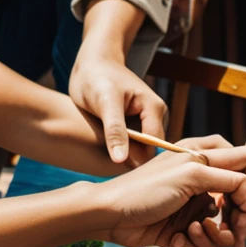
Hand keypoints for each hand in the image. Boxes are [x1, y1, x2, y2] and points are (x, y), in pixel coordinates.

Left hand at [69, 0, 166, 166]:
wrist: (90, 64)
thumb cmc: (96, 77)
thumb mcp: (104, 102)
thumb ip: (114, 131)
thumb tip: (122, 160)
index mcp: (154, 108)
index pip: (155, 147)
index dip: (140, 164)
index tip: (125, 182)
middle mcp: (154, 117)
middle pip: (149, 152)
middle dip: (134, 164)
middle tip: (114, 180)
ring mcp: (145, 123)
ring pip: (139, 151)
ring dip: (126, 160)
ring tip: (108, 172)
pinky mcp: (134, 127)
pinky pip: (131, 147)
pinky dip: (120, 154)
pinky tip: (107, 162)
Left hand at [92, 136, 245, 246]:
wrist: (110, 216)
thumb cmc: (144, 190)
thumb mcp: (190, 175)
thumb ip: (226, 176)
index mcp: (203, 158)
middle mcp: (201, 180)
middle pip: (239, 199)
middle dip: (240, 219)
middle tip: (238, 234)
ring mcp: (192, 205)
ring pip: (222, 224)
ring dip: (213, 235)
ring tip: (192, 233)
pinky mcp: (181, 227)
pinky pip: (202, 239)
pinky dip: (192, 242)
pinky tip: (174, 239)